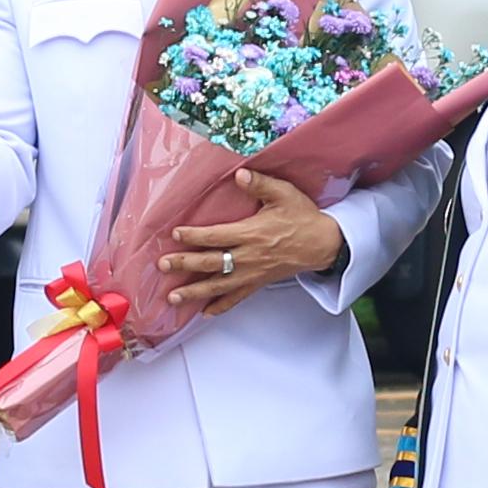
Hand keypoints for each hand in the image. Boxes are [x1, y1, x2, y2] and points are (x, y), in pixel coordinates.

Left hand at [165, 165, 349, 312]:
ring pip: (219, 286)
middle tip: (163, 265)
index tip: (175, 234)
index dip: (194, 236)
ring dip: (195, 292)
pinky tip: (205, 313)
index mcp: (252, 233)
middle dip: (185, 265)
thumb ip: (260, 184)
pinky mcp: (258, 283)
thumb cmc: (302, 216)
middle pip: (211, 263)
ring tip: (173, 298)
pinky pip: (237, 298)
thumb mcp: (285, 194)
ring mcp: (252, 273)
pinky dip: (220, 307)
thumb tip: (239, 174)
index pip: (216, 236)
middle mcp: (248, 257)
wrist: (324, 244)